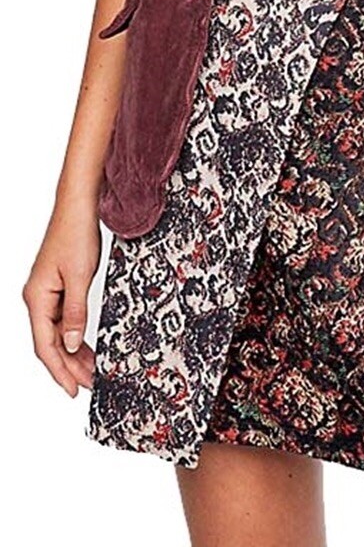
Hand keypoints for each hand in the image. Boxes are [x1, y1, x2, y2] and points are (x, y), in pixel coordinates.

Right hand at [22, 198, 100, 396]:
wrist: (78, 206)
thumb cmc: (75, 234)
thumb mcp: (79, 275)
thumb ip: (75, 312)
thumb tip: (73, 344)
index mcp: (37, 298)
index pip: (45, 346)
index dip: (59, 370)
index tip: (73, 390)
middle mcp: (38, 299)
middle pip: (51, 343)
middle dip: (70, 366)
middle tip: (90, 385)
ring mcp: (47, 293)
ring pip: (58, 333)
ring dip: (75, 353)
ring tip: (93, 370)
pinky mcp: (59, 286)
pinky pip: (64, 319)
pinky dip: (76, 334)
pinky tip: (87, 345)